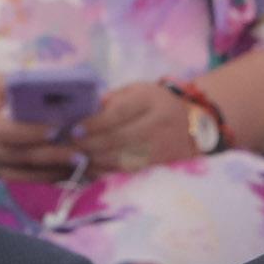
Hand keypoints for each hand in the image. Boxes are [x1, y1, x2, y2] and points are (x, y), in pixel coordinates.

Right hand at [0, 70, 76, 181]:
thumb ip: (19, 87)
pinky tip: (67, 174)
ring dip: (54, 172)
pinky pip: (21, 178)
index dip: (34, 132)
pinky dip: (45, 178)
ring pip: (24, 174)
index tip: (61, 127)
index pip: (9, 132)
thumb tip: (59, 87)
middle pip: (21, 156)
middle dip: (53, 156)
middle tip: (82, 152)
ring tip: (82, 167)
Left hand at [79, 81, 197, 175]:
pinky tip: (90, 169)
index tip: (75, 130)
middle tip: (68, 148)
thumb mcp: (138, 91)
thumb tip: (87, 111)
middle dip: (89, 145)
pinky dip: (106, 172)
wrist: (194, 125)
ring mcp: (160, 147)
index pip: (119, 113)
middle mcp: (158, 123)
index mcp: (150, 100)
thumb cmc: (156, 104)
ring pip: (122, 158)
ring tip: (75, 159)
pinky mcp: (159, 165)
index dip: (95, 124)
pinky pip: (128, 171)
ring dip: (94, 160)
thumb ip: (113, 98)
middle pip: (118, 138)